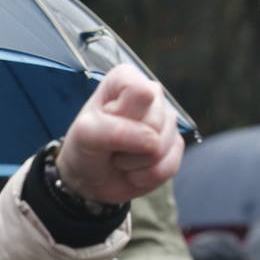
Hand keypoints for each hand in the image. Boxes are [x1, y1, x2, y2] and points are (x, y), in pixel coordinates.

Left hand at [56, 64, 183, 204]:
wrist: (89, 180)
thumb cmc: (85, 148)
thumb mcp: (85, 135)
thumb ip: (114, 131)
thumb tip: (153, 141)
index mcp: (125, 78)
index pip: (140, 92)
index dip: (122, 115)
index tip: (105, 121)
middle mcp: (151, 94)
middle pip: (154, 122)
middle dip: (128, 142)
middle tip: (111, 144)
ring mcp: (165, 121)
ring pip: (162, 146)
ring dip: (135, 162)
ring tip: (120, 157)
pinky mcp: (174, 146)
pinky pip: (169, 166)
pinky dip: (146, 176)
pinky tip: (134, 169)